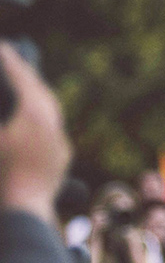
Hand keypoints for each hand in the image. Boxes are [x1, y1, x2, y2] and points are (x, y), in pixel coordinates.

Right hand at [0, 43, 70, 222]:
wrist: (21, 217)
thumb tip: (6, 99)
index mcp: (35, 114)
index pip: (21, 77)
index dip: (9, 59)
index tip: (2, 45)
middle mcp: (53, 126)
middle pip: (41, 91)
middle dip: (25, 74)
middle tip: (12, 60)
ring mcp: (59, 144)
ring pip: (50, 111)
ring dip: (34, 96)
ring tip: (20, 87)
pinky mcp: (60, 160)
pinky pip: (51, 131)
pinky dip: (39, 119)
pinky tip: (30, 120)